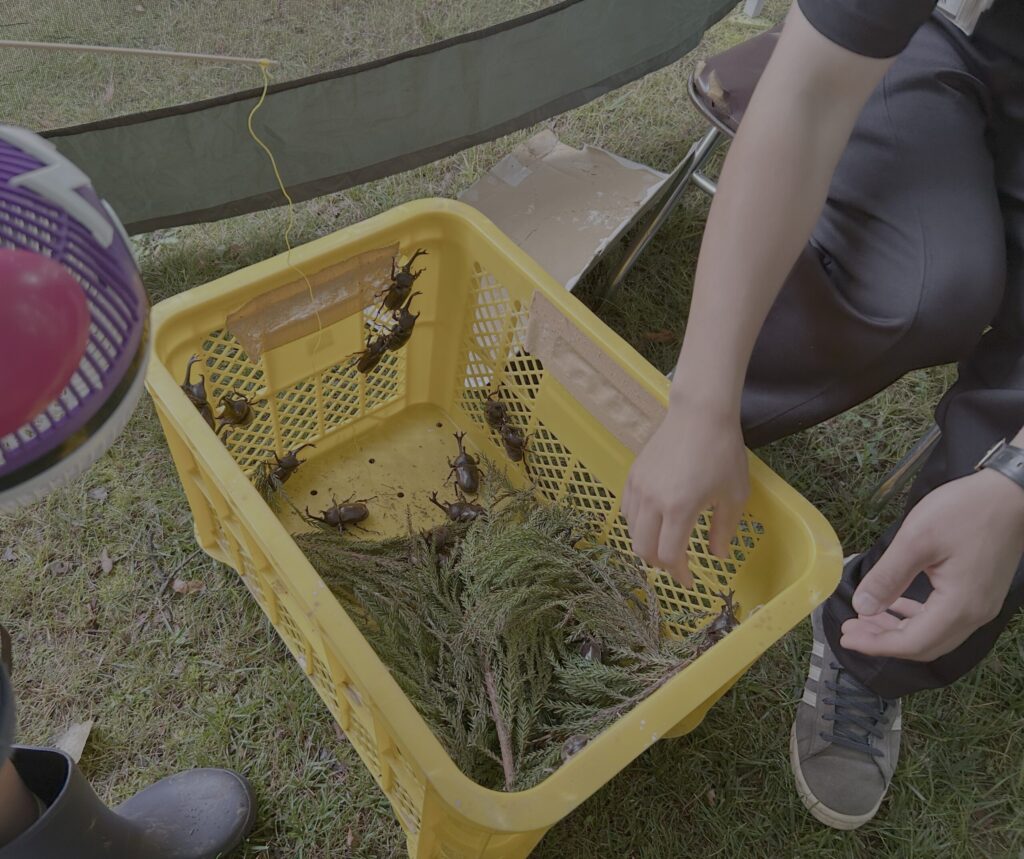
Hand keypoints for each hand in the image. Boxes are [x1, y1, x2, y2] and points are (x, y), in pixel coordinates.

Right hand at [621, 401, 748, 586]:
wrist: (700, 414)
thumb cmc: (723, 452)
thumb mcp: (733, 495)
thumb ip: (723, 530)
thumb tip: (717, 556)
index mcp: (679, 508)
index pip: (669, 555)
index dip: (679, 573)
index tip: (689, 580)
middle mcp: (653, 501)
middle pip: (643, 549)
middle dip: (660, 564)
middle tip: (677, 565)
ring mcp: (639, 487)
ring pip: (632, 530)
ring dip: (647, 544)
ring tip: (665, 545)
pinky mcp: (633, 475)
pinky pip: (627, 510)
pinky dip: (637, 524)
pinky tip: (653, 522)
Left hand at [841, 469, 1023, 661]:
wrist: (1011, 493)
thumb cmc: (966, 511)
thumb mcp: (916, 540)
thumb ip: (887, 577)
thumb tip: (862, 607)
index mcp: (959, 606)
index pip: (913, 643)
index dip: (876, 645)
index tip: (846, 638)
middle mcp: (974, 614)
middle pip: (924, 645)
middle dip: (884, 641)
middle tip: (850, 631)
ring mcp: (980, 604)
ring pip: (934, 633)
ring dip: (899, 630)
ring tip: (866, 619)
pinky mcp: (980, 592)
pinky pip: (944, 617)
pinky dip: (916, 617)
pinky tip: (896, 605)